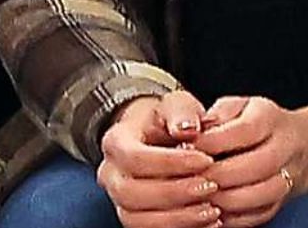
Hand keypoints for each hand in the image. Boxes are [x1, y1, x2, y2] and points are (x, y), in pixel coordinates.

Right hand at [97, 92, 220, 227]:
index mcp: (115, 142)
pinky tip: (209, 222)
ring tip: (213, 209)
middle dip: (174, 193)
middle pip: (130, 193)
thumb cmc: (169, 124)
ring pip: (136, 219)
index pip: (133, 157)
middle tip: (211, 186)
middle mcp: (111, 174)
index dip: (170, 162)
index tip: (205, 160)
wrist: (159, 141)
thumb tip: (186, 128)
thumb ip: (181, 111)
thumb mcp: (176, 106)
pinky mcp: (136, 218)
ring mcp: (120, 199)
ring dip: (178, 218)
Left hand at [194, 97, 307, 227]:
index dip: (215, 140)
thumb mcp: (225, 106)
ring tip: (200, 194)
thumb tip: (187, 129)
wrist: (284, 140)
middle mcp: (285, 146)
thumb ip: (208, 116)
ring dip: (229, 198)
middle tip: (191, 175)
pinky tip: (212, 209)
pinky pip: (263, 212)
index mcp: (268, 117)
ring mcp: (287, 175)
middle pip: (260, 165)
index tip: (189, 146)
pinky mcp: (280, 199)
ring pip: (265, 193)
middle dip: (221, 173)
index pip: (246, 129)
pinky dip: (236, 215)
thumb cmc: (242, 120)